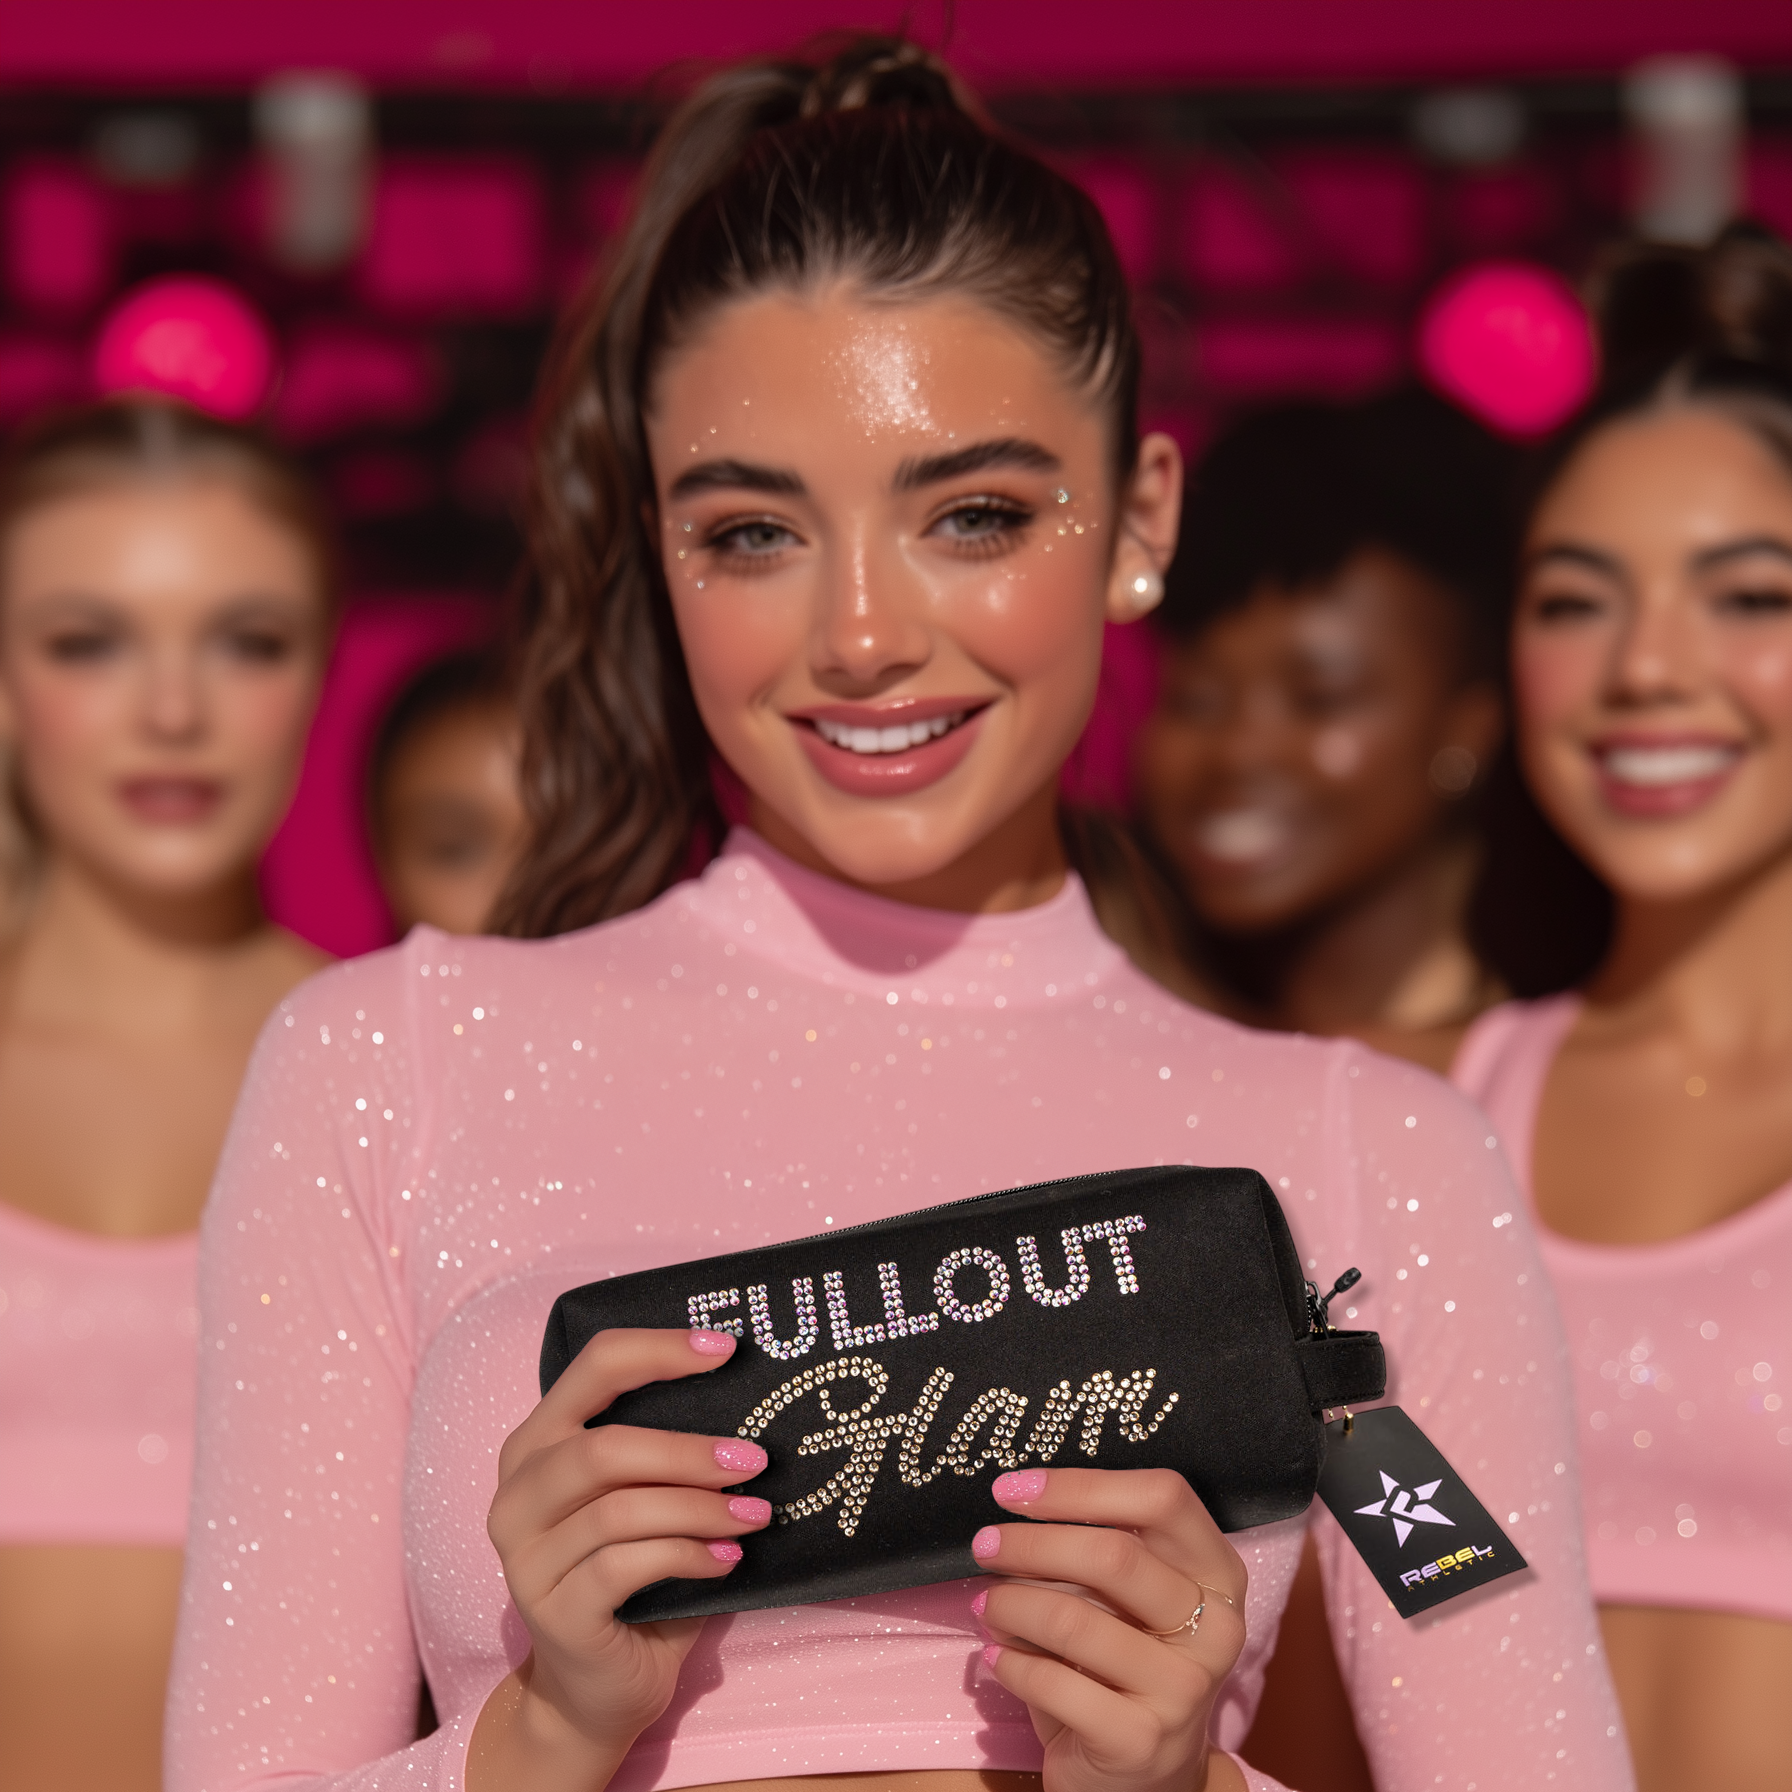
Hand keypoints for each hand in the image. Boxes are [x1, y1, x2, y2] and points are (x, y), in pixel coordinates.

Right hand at [470, 1328, 770, 1791]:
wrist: (596, 1691)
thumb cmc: (633, 1577)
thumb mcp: (642, 1499)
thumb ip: (666, 1452)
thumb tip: (752, 1399)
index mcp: (537, 1445)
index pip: (591, 1367)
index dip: (659, 1349)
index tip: (727, 1350)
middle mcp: (517, 1495)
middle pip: (602, 1449)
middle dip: (688, 1451)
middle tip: (755, 1460)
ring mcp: (525, 1559)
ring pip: (619, 1510)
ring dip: (701, 1509)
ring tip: (755, 1515)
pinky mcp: (553, 1613)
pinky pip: (626, 1567)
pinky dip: (688, 1556)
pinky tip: (726, 1560)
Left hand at [971, 1466, 1248, 1791]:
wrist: (1143, 1773)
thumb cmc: (1126, 1659)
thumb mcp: (1133, 1597)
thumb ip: (1101, 1546)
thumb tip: (1018, 1500)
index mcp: (1218, 1574)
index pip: (1163, 1499)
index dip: (1083, 1486)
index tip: (1016, 1488)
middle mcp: (1215, 1629)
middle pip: (1115, 1556)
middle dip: (1033, 1544)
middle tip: (985, 1545)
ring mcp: (1183, 1689)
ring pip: (1074, 1620)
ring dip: (1011, 1605)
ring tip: (985, 1604)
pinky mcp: (1140, 1740)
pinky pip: (1053, 1684)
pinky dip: (1011, 1663)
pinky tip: (997, 1656)